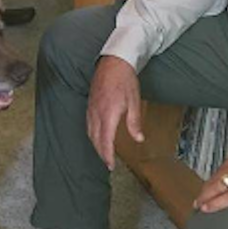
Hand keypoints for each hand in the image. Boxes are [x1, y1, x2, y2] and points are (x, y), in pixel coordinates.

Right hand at [87, 55, 143, 170]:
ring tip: (103, 152)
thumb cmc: (125, 80)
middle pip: (96, 139)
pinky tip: (97, 135)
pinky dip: (92, 134)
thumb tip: (139, 138)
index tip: (110, 165)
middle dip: (101, 153)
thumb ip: (134, 122)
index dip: (107, 155)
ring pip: (90, 132)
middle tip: (107, 163)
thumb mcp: (134, 101)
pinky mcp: (90, 104)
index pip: (105, 141)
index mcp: (108, 115)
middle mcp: (97, 114)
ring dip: (96, 145)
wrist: (113, 62)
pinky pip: (88, 124)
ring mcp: (91, 109)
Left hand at [194, 136, 227, 212]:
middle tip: (200, 194)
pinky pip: (227, 199)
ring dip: (205, 196)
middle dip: (208, 186)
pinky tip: (206, 208)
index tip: (214, 180)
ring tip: (198, 203)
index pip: (227, 165)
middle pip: (218, 176)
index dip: (219, 174)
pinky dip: (214, 204)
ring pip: (218, 187)